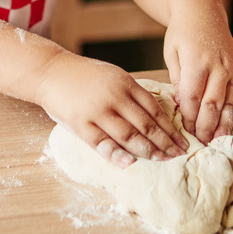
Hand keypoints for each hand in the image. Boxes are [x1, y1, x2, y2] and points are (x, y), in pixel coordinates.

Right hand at [35, 53, 188, 167]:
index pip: (155, 109)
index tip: (182, 140)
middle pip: (146, 124)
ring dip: (148, 150)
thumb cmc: (83, 75)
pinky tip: (130, 163)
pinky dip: (117, 154)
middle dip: (165, 141)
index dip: (170, 127)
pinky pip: (101, 142)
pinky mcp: (80, 123)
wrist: (50, 70)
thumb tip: (156, 111)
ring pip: (128, 135)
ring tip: (162, 160)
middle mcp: (114, 96)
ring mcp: (97, 111)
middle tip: (179, 154)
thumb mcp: (112, 75)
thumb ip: (131, 91)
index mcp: (125, 83)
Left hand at [163, 0, 232, 144]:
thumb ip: (178, 79)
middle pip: (213, 103)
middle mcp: (218, 66)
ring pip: (231, 101)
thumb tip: (182, 104)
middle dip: (208, 126)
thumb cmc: (182, 32)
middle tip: (202, 143)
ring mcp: (231, 68)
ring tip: (220, 140)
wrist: (202, 9)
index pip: (192, 97)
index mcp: (197, 62)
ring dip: (226, 122)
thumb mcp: (172, 52)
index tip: (185, 132)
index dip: (189, 117)